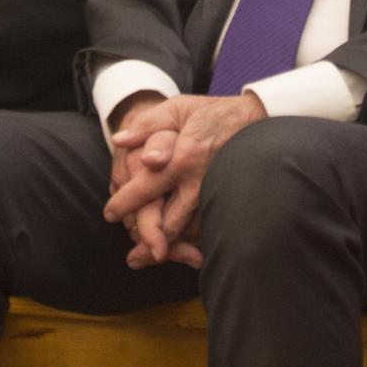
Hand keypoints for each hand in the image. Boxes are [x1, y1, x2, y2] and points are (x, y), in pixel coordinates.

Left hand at [103, 93, 266, 269]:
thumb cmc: (212, 112)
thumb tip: (118, 140)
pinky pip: (208, 228)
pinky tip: (183, 248)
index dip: (124, 204)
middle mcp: (199, 181)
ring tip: (152, 256)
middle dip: (147, 240)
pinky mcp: (229, 200)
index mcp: (182, 157)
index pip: (145, 188)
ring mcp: (216, 194)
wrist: (257, 116)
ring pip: (190, 232)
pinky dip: (193, 241)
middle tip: (133, 255)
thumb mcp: (176, 109)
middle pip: (168, 223)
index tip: (110, 214)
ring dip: (170, 247)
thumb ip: (146, 126)